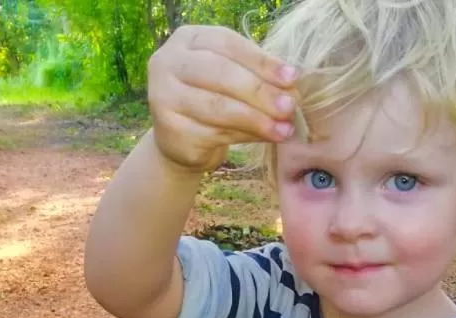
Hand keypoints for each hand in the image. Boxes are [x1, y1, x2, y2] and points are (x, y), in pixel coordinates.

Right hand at [147, 25, 299, 174]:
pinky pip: (213, 132)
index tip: (293, 77)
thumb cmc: (212, 99)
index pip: (227, 43)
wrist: (181, 140)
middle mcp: (167, 63)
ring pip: (217, 106)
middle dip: (260, 91)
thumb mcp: (233, 78)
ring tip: (283, 129)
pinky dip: (244, 136)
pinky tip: (265, 138)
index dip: (261, 61)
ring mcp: (162, 96)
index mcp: (187, 39)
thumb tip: (292, 86)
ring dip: (256, 119)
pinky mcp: (169, 130)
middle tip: (289, 107)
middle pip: (220, 73)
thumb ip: (257, 76)